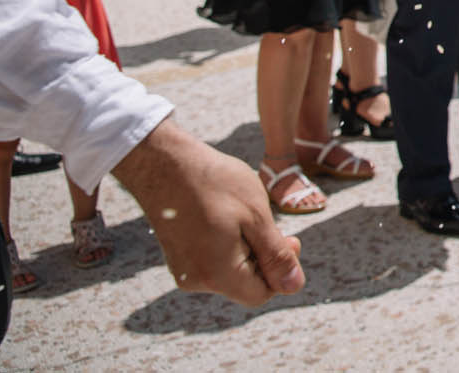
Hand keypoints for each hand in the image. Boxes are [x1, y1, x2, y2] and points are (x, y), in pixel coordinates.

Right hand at [113, 120, 304, 305]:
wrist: (165, 164)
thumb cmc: (215, 185)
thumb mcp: (257, 217)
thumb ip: (276, 256)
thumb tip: (294, 286)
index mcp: (217, 275)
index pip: (261, 294)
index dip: (281, 271)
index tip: (288, 237)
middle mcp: (195, 280)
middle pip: (245, 284)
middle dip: (264, 257)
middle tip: (269, 222)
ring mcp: (183, 270)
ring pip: (230, 272)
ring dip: (247, 249)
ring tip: (242, 215)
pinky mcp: (177, 258)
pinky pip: (213, 262)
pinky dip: (228, 245)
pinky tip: (225, 217)